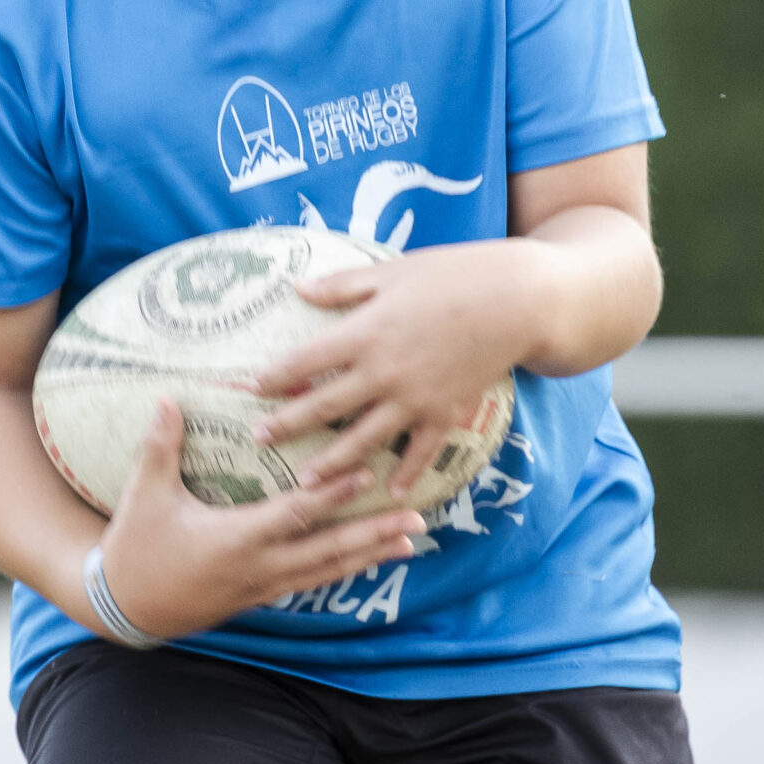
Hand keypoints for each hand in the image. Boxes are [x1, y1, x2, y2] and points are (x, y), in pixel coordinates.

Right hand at [97, 401, 425, 640]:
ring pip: (326, 572)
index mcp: (236, 539)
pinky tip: (365, 562)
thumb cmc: (135, 547)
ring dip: (369, 556)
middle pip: (328, 550)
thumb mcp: (143, 495)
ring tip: (408, 543)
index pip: (297, 514)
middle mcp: (259, 568)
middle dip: (374, 535)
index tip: (369, 475)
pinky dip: (341, 570)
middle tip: (417, 521)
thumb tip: (168, 398)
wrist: (124, 608)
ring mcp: (262, 587)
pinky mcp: (259, 598)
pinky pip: (310, 583)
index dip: (334, 495)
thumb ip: (160, 446)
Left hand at [253, 239, 554, 496]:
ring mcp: (415, 399)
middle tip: (258, 442)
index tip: (247, 390)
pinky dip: (405, 474)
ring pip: (364, 440)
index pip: (305, 362)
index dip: (273, 377)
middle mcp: (383, 372)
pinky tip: (389, 492)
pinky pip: (420, 453)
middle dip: (288, 426)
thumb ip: (343, 286)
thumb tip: (298, 288)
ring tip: (305, 482)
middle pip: (325, 407)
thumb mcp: (392, 271)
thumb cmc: (452, 275)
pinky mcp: (445, 413)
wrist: (516, 301)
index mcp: (365, 333)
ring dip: (332, 463)